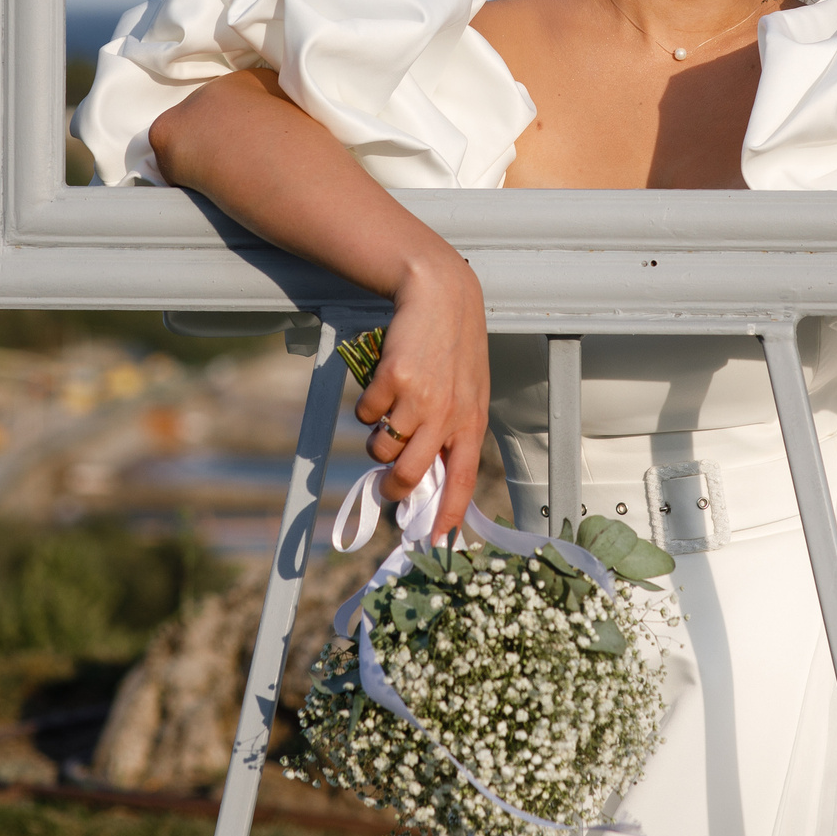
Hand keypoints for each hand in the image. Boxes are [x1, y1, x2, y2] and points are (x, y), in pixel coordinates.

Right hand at [354, 257, 489, 542]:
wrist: (440, 296)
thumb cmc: (453, 348)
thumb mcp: (468, 392)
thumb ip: (452, 430)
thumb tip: (425, 474)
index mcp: (471, 423)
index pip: (462, 480)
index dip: (448, 514)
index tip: (437, 539)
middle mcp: (447, 416)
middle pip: (409, 475)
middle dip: (391, 488)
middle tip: (385, 484)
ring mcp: (419, 399)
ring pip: (381, 447)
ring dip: (376, 439)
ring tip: (388, 414)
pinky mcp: (392, 380)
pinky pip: (365, 414)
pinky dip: (367, 405)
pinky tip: (383, 382)